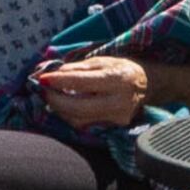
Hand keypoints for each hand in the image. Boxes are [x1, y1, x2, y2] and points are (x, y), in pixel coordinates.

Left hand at [37, 54, 151, 129]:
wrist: (147, 86)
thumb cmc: (122, 69)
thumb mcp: (101, 61)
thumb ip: (75, 68)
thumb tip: (51, 74)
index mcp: (117, 80)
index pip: (82, 83)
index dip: (59, 81)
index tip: (42, 78)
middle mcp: (119, 102)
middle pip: (78, 108)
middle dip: (55, 100)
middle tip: (43, 91)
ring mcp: (117, 118)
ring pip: (79, 120)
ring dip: (60, 110)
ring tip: (52, 97)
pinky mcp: (113, 127)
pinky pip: (85, 124)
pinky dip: (70, 115)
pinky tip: (64, 106)